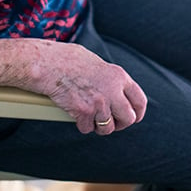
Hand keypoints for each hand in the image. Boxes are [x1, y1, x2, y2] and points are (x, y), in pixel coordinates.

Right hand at [33, 42, 147, 134]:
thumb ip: (112, 80)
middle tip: (111, 123)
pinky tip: (76, 114)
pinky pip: (88, 128)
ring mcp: (99, 103)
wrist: (50, 64)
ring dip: (99, 126)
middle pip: (128, 119)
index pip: (140, 101)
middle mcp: (113, 91)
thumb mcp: (99, 64)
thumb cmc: (70, 61)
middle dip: (120, 124)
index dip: (137, 113)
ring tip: (91, 118)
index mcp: (120, 76)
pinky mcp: (84, 113)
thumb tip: (118, 94)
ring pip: (108, 128)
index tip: (132, 117)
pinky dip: (82, 125)